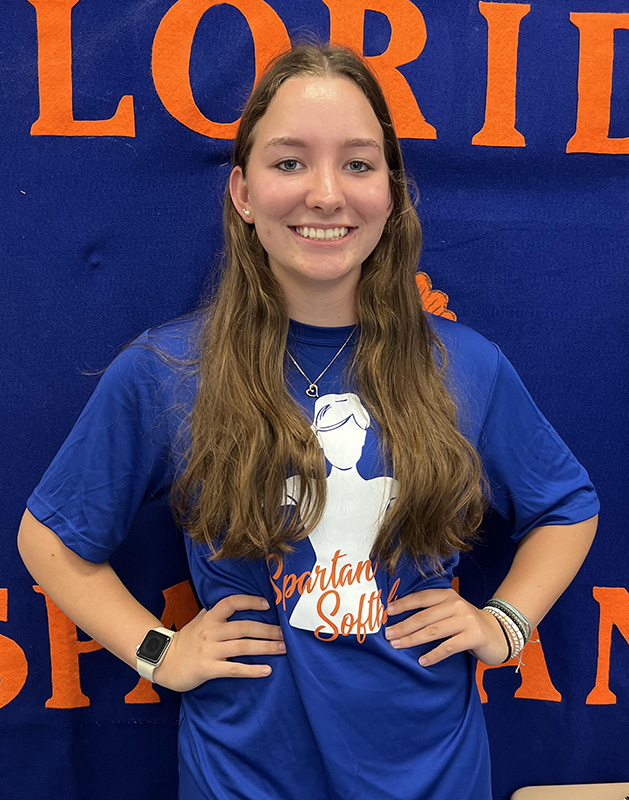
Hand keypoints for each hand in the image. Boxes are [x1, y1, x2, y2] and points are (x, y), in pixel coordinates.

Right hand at [154, 595, 284, 690]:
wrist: (162, 661)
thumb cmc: (184, 641)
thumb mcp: (197, 621)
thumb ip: (214, 613)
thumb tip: (230, 604)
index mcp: (210, 617)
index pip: (232, 602)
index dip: (250, 601)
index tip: (267, 605)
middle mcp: (211, 630)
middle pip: (244, 626)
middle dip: (268, 630)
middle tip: (285, 634)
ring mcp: (210, 650)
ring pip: (243, 646)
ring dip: (266, 647)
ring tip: (283, 648)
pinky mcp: (208, 668)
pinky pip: (234, 668)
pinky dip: (252, 669)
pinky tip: (267, 670)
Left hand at [384, 589, 508, 666]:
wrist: (498, 632)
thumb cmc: (466, 623)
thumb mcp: (450, 611)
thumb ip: (432, 611)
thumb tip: (400, 619)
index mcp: (447, 595)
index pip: (422, 598)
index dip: (404, 604)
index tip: (388, 611)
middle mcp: (456, 604)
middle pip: (425, 616)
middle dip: (404, 626)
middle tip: (388, 635)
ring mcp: (466, 620)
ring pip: (433, 631)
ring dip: (413, 639)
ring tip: (398, 645)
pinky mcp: (474, 636)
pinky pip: (449, 646)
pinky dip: (434, 654)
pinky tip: (422, 661)